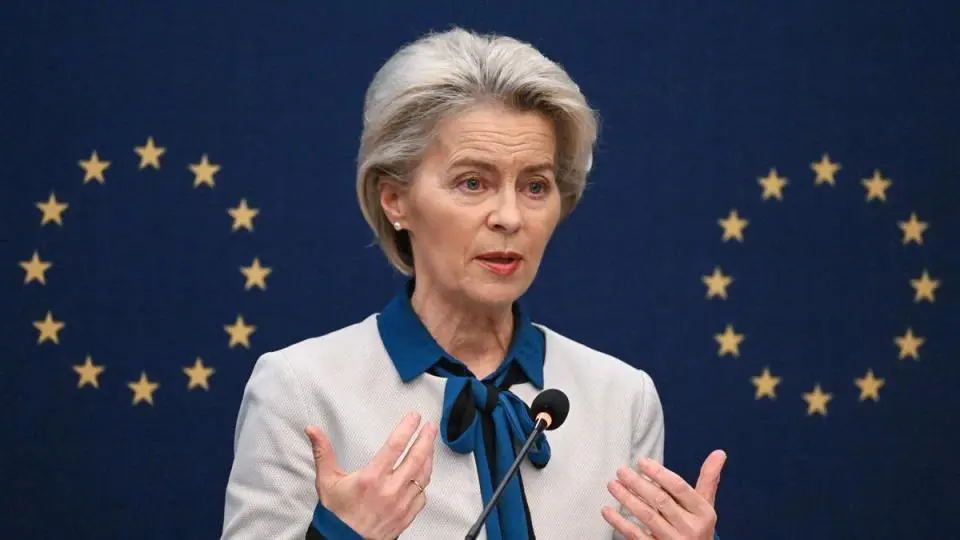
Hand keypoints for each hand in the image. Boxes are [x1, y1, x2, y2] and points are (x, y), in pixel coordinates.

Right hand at [304, 412, 437, 539]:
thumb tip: (313, 431)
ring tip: (430, 445)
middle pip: (416, 458)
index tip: (414, 417)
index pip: (395, 446)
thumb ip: (323, 452)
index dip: (407, 428)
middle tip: (431, 426)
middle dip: (426, 439)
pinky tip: (424, 473)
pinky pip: (422, 495)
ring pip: (423, 476)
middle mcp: (389, 490)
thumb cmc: (336, 514)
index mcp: (371, 478)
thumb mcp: (326, 480)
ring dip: (429, 458)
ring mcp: (400, 504)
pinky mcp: (406, 516)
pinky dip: (425, 481)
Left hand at [601, 450, 726, 539]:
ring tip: (612, 485)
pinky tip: (607, 510)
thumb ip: (708, 480)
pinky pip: (636, 536)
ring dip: (627, 499)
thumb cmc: (699, 526)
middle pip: (661, 501)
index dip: (660, 474)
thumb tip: (719, 452)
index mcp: (703, 513)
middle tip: (621, 470)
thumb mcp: (706, 506)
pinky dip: (620, 523)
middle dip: (638, 484)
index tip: (642, 461)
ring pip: (647, 517)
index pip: (680, 488)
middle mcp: (690, 528)